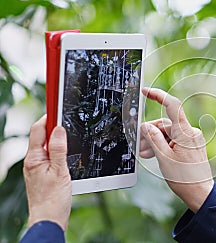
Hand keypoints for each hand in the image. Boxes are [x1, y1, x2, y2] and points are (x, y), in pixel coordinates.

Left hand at [23, 115, 70, 230]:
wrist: (49, 219)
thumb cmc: (53, 200)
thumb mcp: (60, 171)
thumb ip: (58, 149)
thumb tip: (58, 130)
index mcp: (34, 159)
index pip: (38, 130)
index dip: (48, 118)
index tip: (57, 109)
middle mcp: (32, 161)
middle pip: (41, 137)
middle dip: (54, 128)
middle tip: (67, 123)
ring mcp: (36, 167)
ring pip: (46, 146)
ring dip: (57, 140)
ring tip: (70, 138)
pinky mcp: (42, 174)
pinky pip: (49, 156)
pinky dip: (57, 151)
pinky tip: (67, 155)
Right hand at [140, 88, 213, 212]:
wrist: (199, 193)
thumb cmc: (185, 178)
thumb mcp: (163, 158)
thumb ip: (153, 139)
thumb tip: (145, 126)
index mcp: (185, 132)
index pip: (172, 105)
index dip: (158, 95)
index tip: (145, 91)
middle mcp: (190, 133)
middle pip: (165, 124)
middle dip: (150, 132)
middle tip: (139, 144)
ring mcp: (191, 140)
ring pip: (168, 133)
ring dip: (155, 141)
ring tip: (145, 153)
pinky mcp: (191, 146)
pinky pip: (174, 140)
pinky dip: (163, 145)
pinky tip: (154, 154)